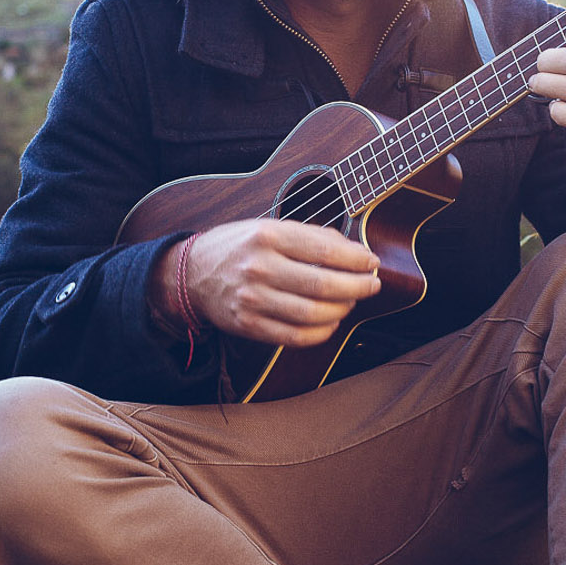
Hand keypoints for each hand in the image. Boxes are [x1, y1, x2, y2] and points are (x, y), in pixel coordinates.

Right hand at [152, 218, 381, 346]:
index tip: (372, 263)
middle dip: (356, 287)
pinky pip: (295, 336)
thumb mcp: (271, 227)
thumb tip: (356, 253)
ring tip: (350, 302)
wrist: (193, 274)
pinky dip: (320, 333)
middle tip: (371, 285)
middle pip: (322, 285)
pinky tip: (330, 322)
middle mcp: (259, 267)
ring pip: (312, 314)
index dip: (356, 260)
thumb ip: (313, 236)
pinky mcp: (248, 325)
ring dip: (341, 310)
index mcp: (267, 236)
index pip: (324, 251)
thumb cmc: (240, 247)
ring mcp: (252, 299)